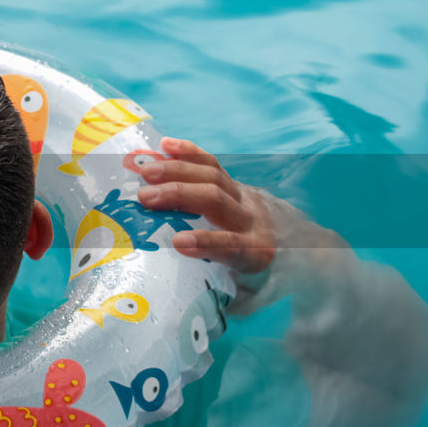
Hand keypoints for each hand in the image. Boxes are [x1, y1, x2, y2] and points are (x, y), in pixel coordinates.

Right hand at [136, 137, 274, 273]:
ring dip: (176, 171)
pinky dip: (188, 152)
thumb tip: (168, 280)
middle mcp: (250, 220)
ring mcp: (242, 196)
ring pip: (212, 176)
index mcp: (254, 251)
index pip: (233, 246)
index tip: (178, 242)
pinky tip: (164, 145)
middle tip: (144, 197)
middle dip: (179, 195)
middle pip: (216, 201)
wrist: (282, 241)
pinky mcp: (234, 181)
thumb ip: (211, 280)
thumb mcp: (238, 281)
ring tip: (146, 171)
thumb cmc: (247, 269)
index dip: (207, 242)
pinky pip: (212, 162)